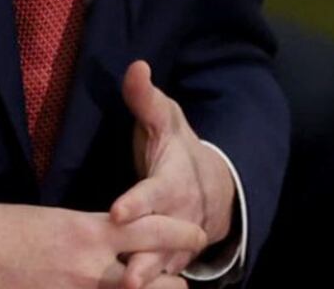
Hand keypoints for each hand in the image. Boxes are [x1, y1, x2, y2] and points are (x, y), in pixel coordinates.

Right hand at [0, 202, 206, 288]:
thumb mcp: (44, 220)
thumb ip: (79, 232)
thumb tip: (100, 238)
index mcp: (83, 230)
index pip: (147, 229)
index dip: (178, 233)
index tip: (195, 233)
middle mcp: (86, 266)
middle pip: (153, 278)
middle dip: (175, 280)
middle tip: (186, 278)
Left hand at [108, 61, 235, 287]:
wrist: (216, 187)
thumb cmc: (177, 149)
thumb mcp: (165, 120)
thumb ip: (145, 98)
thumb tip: (135, 66)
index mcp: (173, 182)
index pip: (154, 194)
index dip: (137, 203)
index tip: (117, 211)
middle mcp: (179, 217)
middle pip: (163, 240)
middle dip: (147, 259)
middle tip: (129, 277)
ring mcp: (179, 244)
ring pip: (165, 266)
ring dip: (150, 282)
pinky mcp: (173, 261)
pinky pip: (163, 280)